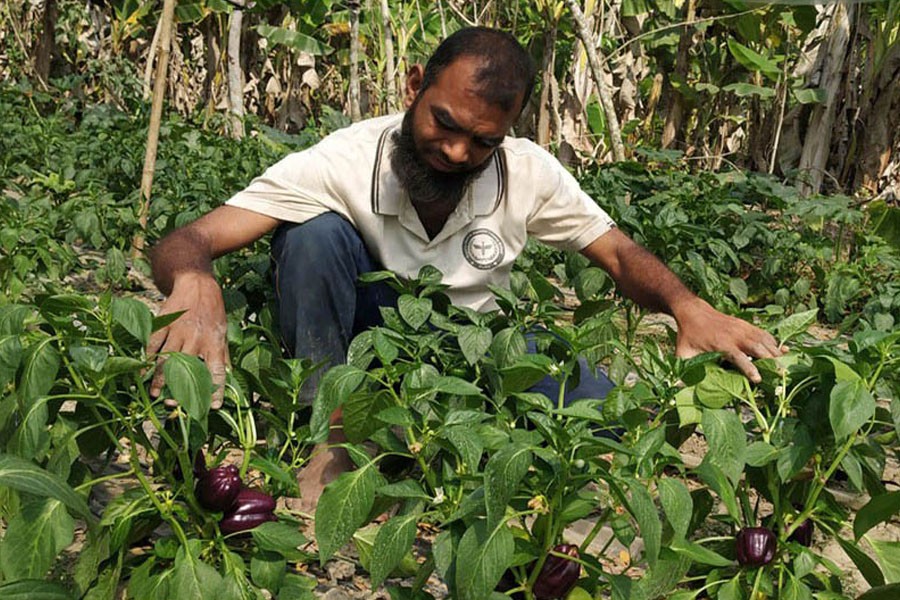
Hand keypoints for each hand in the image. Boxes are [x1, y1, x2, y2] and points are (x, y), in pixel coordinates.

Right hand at [147, 272, 228, 408]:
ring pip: (166, 360)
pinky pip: (153, 344)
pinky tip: (144, 370)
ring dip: (159, 379)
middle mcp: (197, 339)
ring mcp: (178, 331)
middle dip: (180, 389)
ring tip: (155, 394)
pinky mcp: (163, 323)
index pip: (216, 372)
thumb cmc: (213, 311)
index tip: (212, 407)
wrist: (197, 284)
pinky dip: (148, 358)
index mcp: (214, 342)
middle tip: (173, 404)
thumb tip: (226, 378)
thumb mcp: (223, 332)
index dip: (216, 391)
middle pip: (187, 370)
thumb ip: (223, 355)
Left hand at [674, 298, 785, 382]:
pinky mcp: (746, 325)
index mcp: (721, 344)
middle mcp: (735, 335)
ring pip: (765, 341)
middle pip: (758, 348)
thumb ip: (682, 371)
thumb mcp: (682, 354)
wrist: (693, 311)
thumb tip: (678, 389)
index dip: (749, 368)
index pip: (739, 357)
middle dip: (770, 362)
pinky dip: (774, 342)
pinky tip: (783, 350)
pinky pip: (764, 334)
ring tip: (786, 366)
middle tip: (781, 376)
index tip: (758, 380)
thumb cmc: (688, 336)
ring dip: (776, 353)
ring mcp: (743, 328)